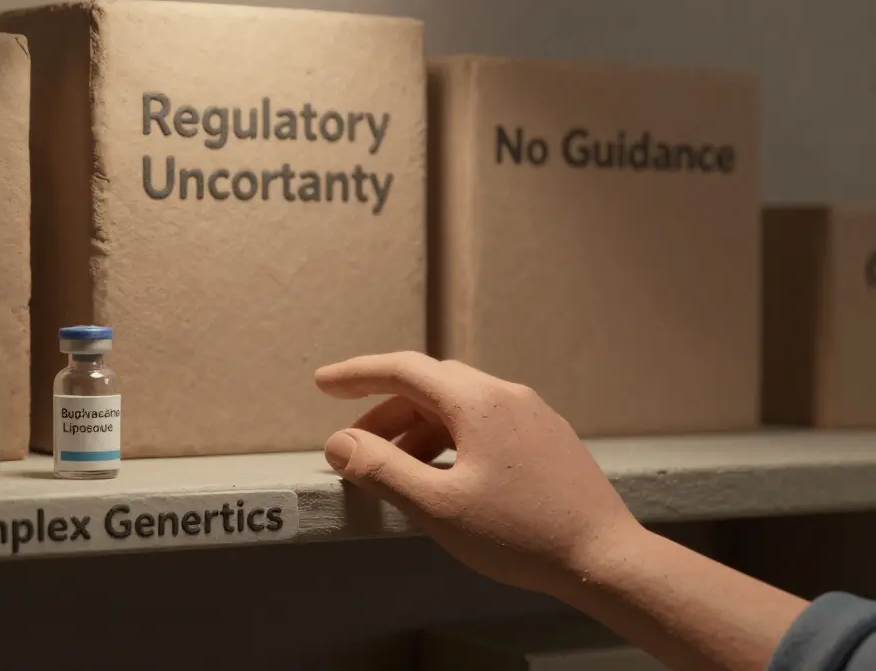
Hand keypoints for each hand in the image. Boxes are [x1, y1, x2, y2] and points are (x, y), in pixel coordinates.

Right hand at [315, 351, 641, 596]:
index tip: (323, 383)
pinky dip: (449, 439)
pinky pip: (484, 423)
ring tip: (396, 471)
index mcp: (477, 402)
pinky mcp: (547, 438)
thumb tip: (340, 442)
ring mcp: (531, 415)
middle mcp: (506, 395)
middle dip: (384, 411)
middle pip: (429, 387)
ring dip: (417, 430)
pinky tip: (443, 475)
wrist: (605, 558)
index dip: (357, 374)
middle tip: (353, 445)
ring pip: (458, 406)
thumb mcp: (438, 507)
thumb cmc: (522, 534)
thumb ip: (382, 469)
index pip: (403, 370)